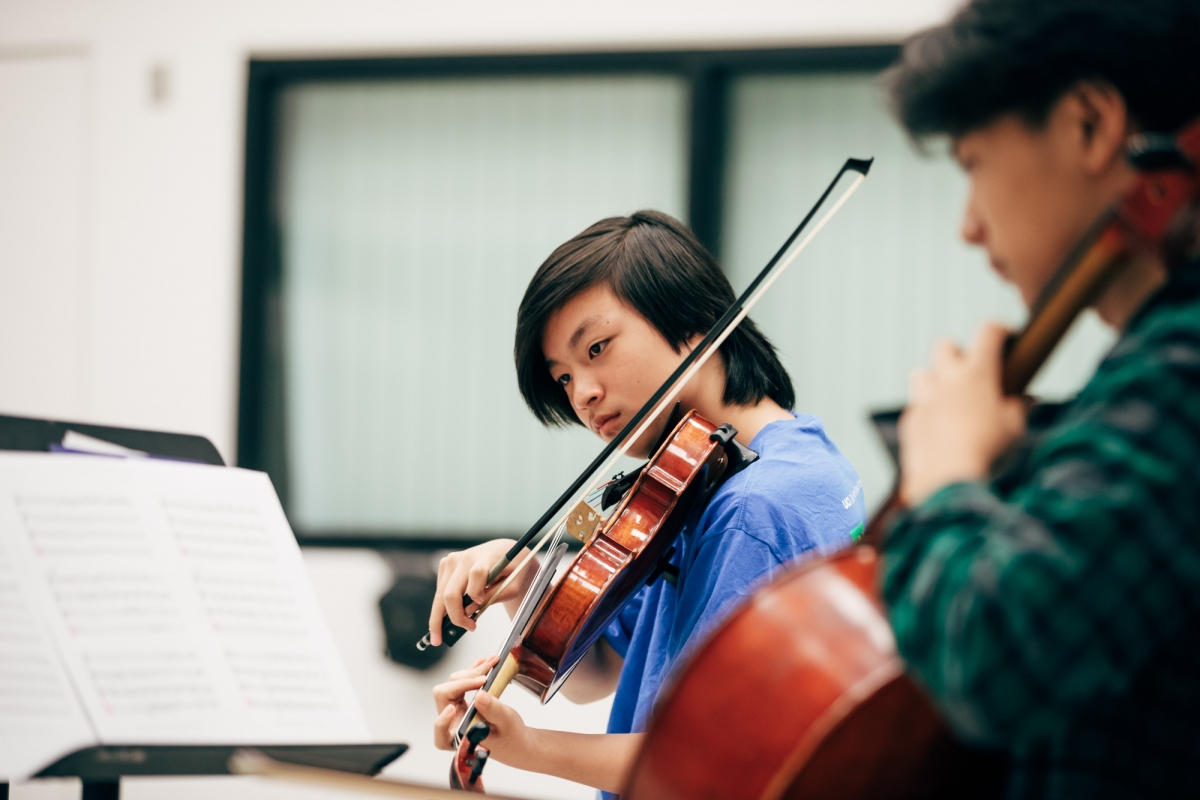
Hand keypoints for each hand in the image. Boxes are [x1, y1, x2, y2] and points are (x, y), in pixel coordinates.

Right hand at [427, 539, 534, 645]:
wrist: (503, 551)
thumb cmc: (512, 569)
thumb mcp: (514, 585)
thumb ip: (495, 597)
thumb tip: (469, 610)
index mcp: (485, 558)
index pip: (477, 574)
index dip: (476, 593)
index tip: (481, 607)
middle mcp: (463, 558)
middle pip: (450, 593)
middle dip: (451, 618)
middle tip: (445, 639)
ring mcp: (451, 560)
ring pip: (440, 594)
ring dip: (440, 617)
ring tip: (441, 635)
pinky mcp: (445, 565)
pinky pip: (440, 591)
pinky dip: (443, 607)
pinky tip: (449, 617)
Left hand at [432, 655, 531, 766]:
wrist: (516, 738)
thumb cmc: (511, 737)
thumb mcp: (506, 723)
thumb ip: (493, 711)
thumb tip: (479, 695)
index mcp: (460, 738)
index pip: (441, 732)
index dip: (443, 720)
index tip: (453, 708)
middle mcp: (453, 725)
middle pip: (444, 697)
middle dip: (463, 682)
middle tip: (484, 678)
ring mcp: (456, 712)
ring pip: (452, 685)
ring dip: (470, 672)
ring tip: (490, 663)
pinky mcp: (461, 702)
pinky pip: (461, 683)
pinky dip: (472, 672)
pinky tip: (483, 664)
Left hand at [899, 322, 1026, 505]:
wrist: (948, 478)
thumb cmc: (988, 452)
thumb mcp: (1014, 428)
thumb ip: (1019, 407)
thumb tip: (1027, 399)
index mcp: (977, 373)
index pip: (987, 332)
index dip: (999, 330)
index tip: (1006, 337)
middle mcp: (947, 379)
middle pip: (944, 345)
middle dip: (958, 352)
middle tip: (971, 371)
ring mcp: (924, 398)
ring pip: (921, 373)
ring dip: (934, 380)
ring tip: (949, 398)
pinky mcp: (910, 419)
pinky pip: (915, 406)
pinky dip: (927, 411)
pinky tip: (939, 428)